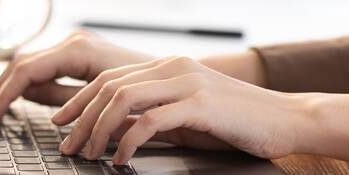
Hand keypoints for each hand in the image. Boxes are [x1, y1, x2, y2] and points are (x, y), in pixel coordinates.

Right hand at [0, 31, 155, 124]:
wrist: (177, 79)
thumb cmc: (149, 90)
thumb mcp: (104, 99)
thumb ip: (64, 98)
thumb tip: (31, 101)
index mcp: (77, 50)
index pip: (25, 71)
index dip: (3, 96)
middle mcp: (73, 43)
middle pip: (20, 66)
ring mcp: (75, 49)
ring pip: (28, 67)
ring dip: (3, 89)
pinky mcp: (78, 58)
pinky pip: (42, 70)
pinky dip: (23, 87)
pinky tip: (10, 100)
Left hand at [53, 56, 309, 163]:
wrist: (287, 119)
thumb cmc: (237, 122)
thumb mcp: (186, 117)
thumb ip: (151, 118)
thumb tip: (113, 130)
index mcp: (168, 66)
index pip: (110, 79)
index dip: (79, 100)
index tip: (61, 122)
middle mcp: (173, 68)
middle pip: (109, 87)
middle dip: (81, 118)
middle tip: (68, 145)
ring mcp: (186, 83)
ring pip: (123, 100)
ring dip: (98, 130)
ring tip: (89, 154)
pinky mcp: (200, 105)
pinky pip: (150, 121)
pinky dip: (128, 141)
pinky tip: (121, 158)